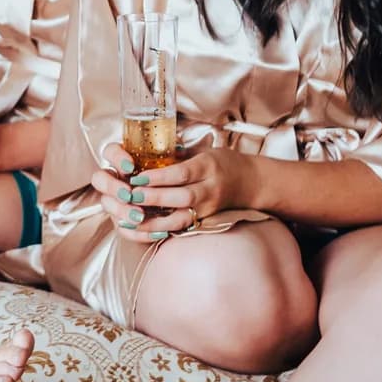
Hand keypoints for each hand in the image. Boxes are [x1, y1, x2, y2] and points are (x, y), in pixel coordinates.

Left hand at [91, 143, 253, 243]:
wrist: (252, 183)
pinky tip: (142, 230)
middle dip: (153, 198)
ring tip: (129, 219)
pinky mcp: (205, 221)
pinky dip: (162, 230)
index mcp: (207, 166)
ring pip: (181, 218)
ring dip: (154, 221)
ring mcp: (209, 208)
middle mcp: (210, 189)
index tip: (136, 177)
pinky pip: (182, 227)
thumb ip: (177, 154)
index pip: (181, 173)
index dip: (158, 177)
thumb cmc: (223, 162)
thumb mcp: (203, 151)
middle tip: (129, 196)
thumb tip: (147, 151)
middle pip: (181, 197)